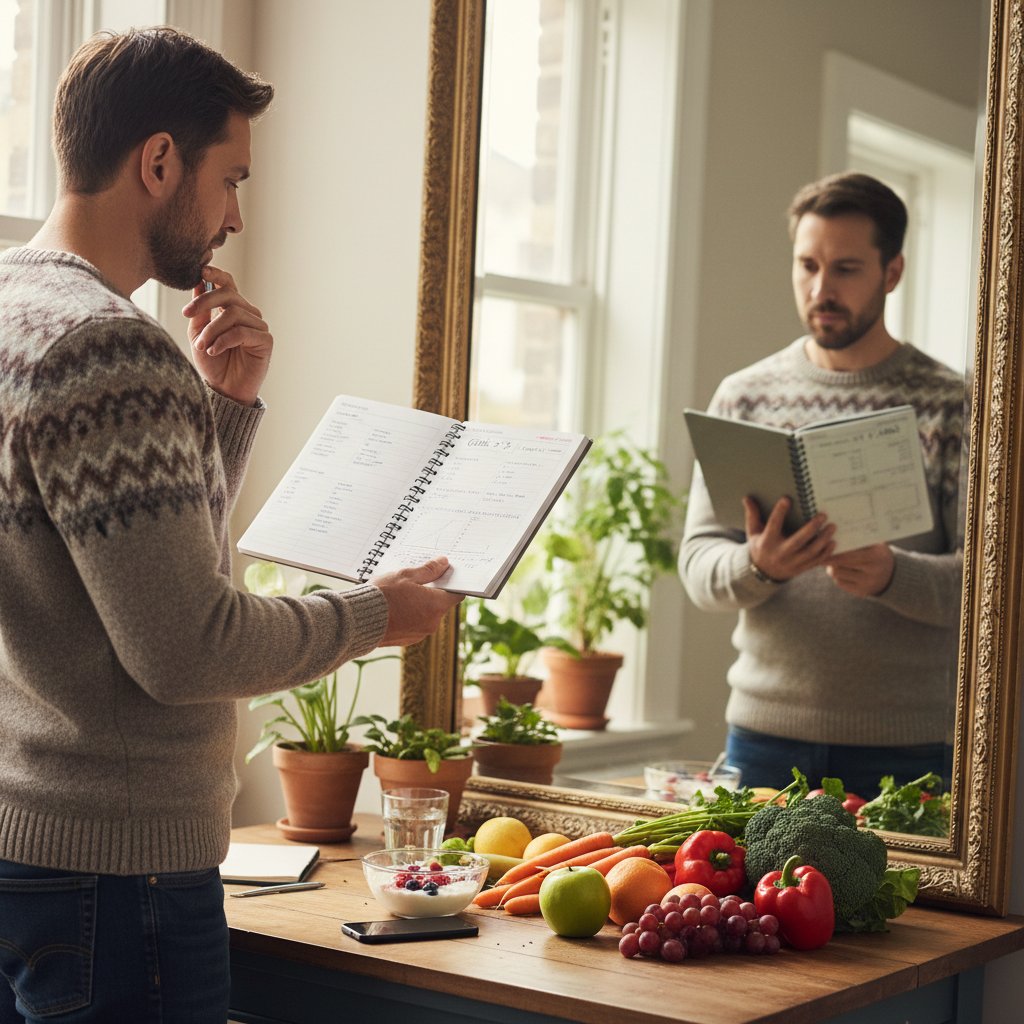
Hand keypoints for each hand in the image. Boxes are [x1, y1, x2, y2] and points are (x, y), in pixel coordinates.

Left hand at [182, 267, 271, 405]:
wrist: (224, 390)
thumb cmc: (212, 363)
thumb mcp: (198, 333)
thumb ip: (200, 311)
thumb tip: (198, 282)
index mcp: (232, 308)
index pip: (228, 283)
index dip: (216, 274)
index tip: (201, 271)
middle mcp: (248, 314)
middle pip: (228, 294)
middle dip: (205, 302)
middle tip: (187, 314)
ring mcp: (258, 327)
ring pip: (233, 314)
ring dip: (212, 330)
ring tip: (201, 346)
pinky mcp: (265, 341)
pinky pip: (241, 332)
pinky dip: (223, 341)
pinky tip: (213, 351)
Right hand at [372, 556, 463, 646]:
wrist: (358, 621)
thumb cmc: (382, 596)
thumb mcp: (406, 575)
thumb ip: (428, 570)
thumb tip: (443, 563)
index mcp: (436, 606)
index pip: (456, 595)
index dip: (452, 584)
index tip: (444, 575)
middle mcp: (432, 623)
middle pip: (440, 605)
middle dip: (431, 593)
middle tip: (416, 581)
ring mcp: (420, 634)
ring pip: (426, 615)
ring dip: (418, 605)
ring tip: (400, 594)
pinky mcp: (406, 641)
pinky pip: (414, 625)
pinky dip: (409, 616)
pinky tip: (394, 607)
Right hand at [744, 496, 834, 581]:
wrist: (763, 573)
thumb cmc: (760, 547)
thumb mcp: (753, 532)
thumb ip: (752, 515)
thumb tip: (747, 498)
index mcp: (766, 542)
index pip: (773, 525)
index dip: (779, 512)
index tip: (787, 499)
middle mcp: (779, 554)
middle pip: (798, 541)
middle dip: (811, 528)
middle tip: (823, 515)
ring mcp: (791, 563)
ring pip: (810, 552)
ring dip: (823, 539)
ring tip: (832, 526)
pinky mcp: (801, 569)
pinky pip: (816, 562)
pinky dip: (825, 553)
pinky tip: (832, 542)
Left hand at [825, 543, 894, 596]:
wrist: (892, 575)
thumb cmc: (878, 554)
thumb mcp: (875, 545)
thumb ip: (859, 539)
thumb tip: (836, 533)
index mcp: (876, 556)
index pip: (849, 553)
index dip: (834, 550)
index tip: (824, 545)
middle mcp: (873, 571)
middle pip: (841, 564)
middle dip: (829, 558)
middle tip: (820, 553)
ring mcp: (867, 584)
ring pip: (838, 574)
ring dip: (831, 567)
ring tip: (830, 561)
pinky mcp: (861, 592)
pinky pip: (840, 583)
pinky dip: (837, 576)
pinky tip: (838, 570)